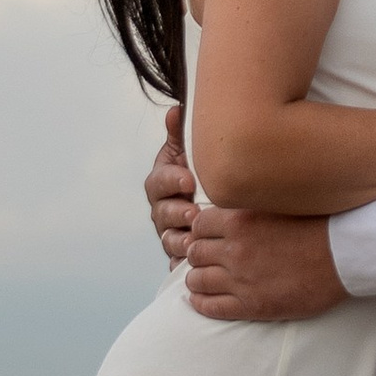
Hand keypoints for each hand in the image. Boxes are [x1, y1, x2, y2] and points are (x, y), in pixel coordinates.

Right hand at [146, 106, 197, 264]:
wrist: (217, 204)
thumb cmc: (201, 173)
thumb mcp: (191, 153)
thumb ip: (182, 134)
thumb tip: (176, 110)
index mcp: (162, 184)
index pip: (159, 182)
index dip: (171, 181)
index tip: (189, 180)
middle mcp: (162, 210)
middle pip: (161, 213)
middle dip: (176, 213)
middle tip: (193, 212)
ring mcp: (169, 233)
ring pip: (169, 240)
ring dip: (179, 241)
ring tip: (195, 240)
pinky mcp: (180, 256)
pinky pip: (177, 263)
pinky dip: (184, 264)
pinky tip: (195, 264)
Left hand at [183, 206, 347, 322]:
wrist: (346, 255)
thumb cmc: (320, 225)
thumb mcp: (279, 203)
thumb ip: (251, 205)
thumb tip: (233, 205)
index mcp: (239, 220)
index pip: (198, 225)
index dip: (202, 231)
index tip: (210, 236)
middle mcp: (234, 249)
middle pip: (194, 252)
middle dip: (199, 254)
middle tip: (209, 258)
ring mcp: (240, 279)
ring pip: (196, 280)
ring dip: (198, 279)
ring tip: (206, 279)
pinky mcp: (251, 305)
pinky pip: (210, 306)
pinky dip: (201, 303)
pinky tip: (202, 300)